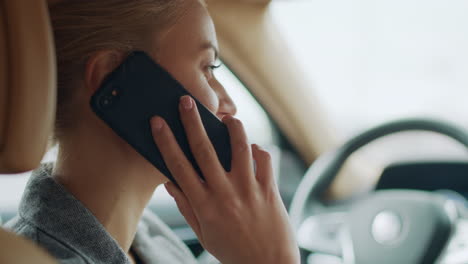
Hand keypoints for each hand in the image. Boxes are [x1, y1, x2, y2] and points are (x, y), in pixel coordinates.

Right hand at [150, 95, 299, 263]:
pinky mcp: (269, 190)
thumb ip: (187, 206)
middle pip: (204, 149)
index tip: (158, 122)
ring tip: (227, 118)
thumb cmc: (232, 250)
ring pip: (239, 146)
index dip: (166, 141)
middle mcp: (224, 193)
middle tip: (186, 101)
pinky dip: (258, 149)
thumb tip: (170, 183)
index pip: (178, 166)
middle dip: (192, 121)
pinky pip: (264, 159)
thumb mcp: (203, 233)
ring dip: (232, 127)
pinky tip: (252, 149)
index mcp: (203, 205)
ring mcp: (248, 190)